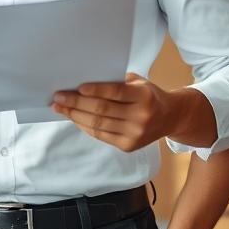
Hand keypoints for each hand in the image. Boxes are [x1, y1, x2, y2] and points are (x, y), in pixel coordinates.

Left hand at [50, 72, 178, 151]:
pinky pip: (101, 135)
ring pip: (98, 124)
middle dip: (76, 103)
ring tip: (60, 108)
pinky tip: (74, 118)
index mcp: (144, 96)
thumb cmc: (148, 95)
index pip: (115, 92)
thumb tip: (83, 84)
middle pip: (102, 109)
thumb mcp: (139, 83)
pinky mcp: (128, 146)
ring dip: (75, 115)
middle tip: (58, 96)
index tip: (77, 87)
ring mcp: (135, 134)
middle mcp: (141, 116)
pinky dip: (84, 126)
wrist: (170, 117)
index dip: (95, 90)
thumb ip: (117, 83)